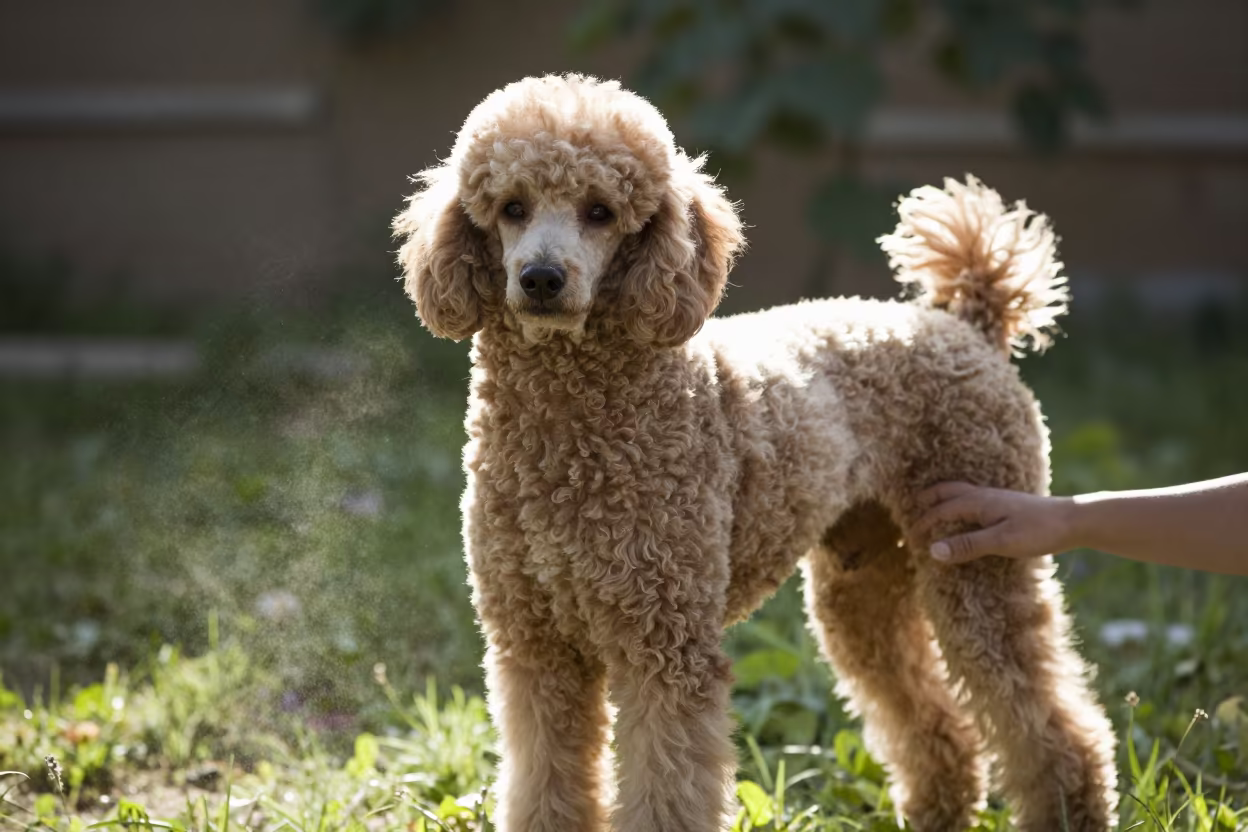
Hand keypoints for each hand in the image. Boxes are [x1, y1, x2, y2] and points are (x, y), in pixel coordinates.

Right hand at [912, 482, 1077, 563]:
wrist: (1073, 521)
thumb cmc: (1038, 531)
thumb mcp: (1000, 542)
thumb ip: (967, 545)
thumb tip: (932, 551)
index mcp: (978, 502)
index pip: (941, 510)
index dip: (924, 523)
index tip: (910, 538)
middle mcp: (984, 496)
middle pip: (947, 491)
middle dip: (927, 499)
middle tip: (912, 509)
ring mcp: (996, 498)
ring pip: (960, 493)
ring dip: (942, 499)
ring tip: (932, 508)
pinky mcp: (1006, 505)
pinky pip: (972, 499)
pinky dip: (958, 504)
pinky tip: (966, 515)